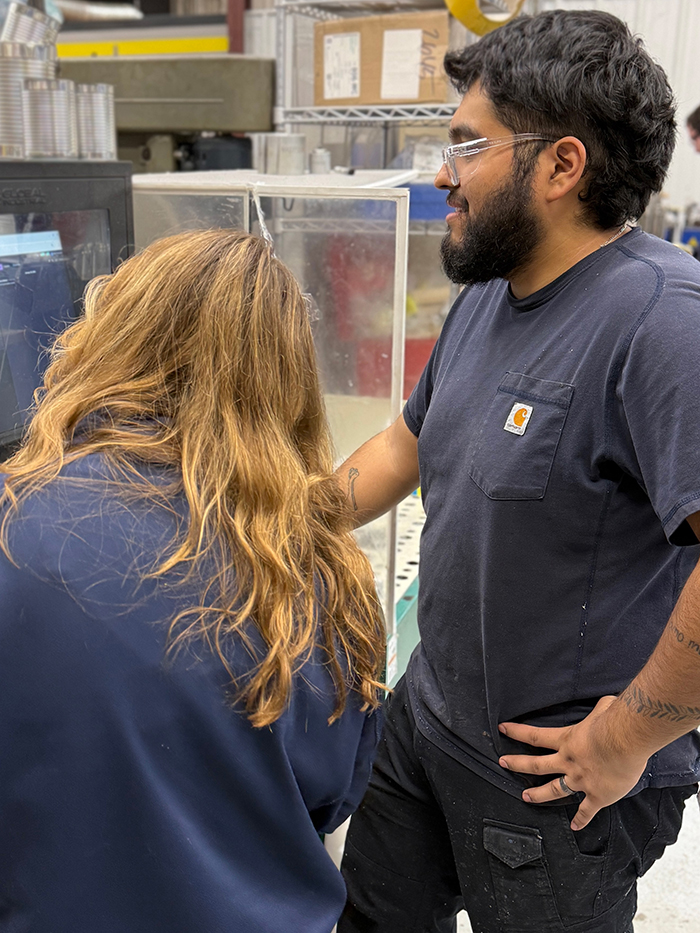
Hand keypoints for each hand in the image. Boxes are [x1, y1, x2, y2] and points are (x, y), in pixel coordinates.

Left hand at [498, 696, 650, 829]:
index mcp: (567, 740)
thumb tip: (607, 705)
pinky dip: (581, 819)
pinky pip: (586, 810)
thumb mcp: (603, 708)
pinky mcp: (597, 795)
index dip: (517, 732)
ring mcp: (581, 780)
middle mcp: (568, 761)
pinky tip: (575, 826)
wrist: (627, 742)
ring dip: (539, 794)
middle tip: (503, 763)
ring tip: (525, 797)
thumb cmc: (615, 722)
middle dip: (517, 764)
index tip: (503, 729)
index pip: (535, 736)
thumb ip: (600, 709)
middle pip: (536, 764)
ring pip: (554, 790)